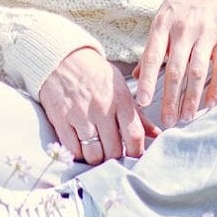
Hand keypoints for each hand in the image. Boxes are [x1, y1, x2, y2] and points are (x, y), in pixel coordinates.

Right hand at [37, 47, 149, 165]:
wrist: (61, 58)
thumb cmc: (94, 73)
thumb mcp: (120, 87)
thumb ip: (137, 114)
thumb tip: (156, 134)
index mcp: (120, 99)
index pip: (135, 136)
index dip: (137, 153)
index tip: (133, 156)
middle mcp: (101, 108)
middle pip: (114, 151)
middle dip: (115, 158)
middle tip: (113, 155)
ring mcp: (80, 115)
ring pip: (93, 154)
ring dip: (97, 158)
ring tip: (97, 152)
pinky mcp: (60, 119)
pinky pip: (73, 149)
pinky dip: (78, 154)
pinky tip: (81, 147)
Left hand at [135, 0, 216, 126]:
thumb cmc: (185, 3)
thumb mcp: (164, 17)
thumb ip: (153, 47)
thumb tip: (135, 77)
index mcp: (163, 23)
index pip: (152, 56)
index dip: (146, 81)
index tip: (141, 103)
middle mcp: (184, 28)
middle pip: (175, 69)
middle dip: (170, 98)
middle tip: (167, 121)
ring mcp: (206, 32)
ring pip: (198, 71)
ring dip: (192, 98)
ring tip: (186, 117)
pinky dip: (216, 87)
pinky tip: (211, 103)